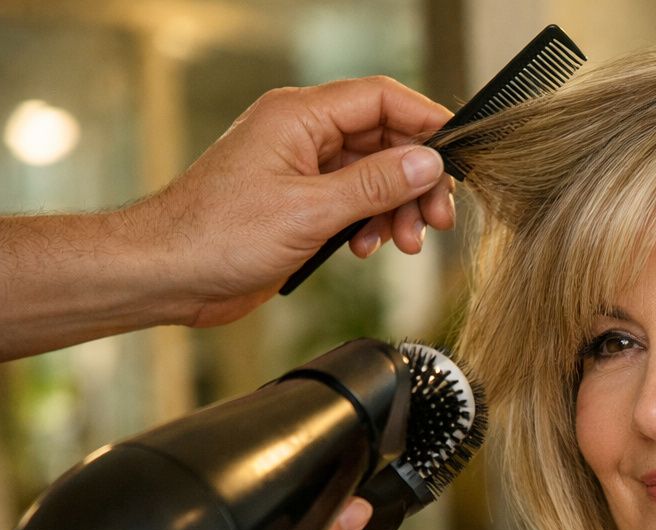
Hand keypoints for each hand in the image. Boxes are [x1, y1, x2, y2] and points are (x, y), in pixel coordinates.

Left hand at [133, 76, 455, 327]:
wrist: (167, 273)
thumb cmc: (215, 235)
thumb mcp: (310, 211)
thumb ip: (374, 185)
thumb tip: (426, 163)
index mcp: (298, 117)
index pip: (381, 99)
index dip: (425, 122)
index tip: (457, 154)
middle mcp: (302, 135)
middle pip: (384, 140)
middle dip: (415, 180)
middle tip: (436, 218)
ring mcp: (300, 169)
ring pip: (373, 175)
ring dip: (396, 208)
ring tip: (403, 242)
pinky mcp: (299, 203)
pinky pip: (353, 201)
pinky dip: (371, 223)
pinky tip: (367, 247)